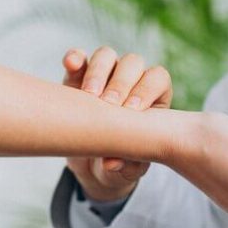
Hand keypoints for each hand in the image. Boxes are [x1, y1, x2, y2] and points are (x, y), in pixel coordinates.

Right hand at [63, 47, 172, 202]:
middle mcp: (130, 80)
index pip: (156, 79)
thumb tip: (112, 163)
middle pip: (131, 64)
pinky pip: (77, 60)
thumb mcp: (125, 171)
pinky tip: (70, 64)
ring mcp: (103, 76)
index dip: (147, 90)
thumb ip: (124, 167)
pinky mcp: (77, 78)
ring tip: (89, 95)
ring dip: (98, 72)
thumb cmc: (118, 164)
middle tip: (109, 104)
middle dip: (121, 83)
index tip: (132, 112)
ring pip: (106, 56)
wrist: (91, 164)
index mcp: (153, 98)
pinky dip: (74, 59)